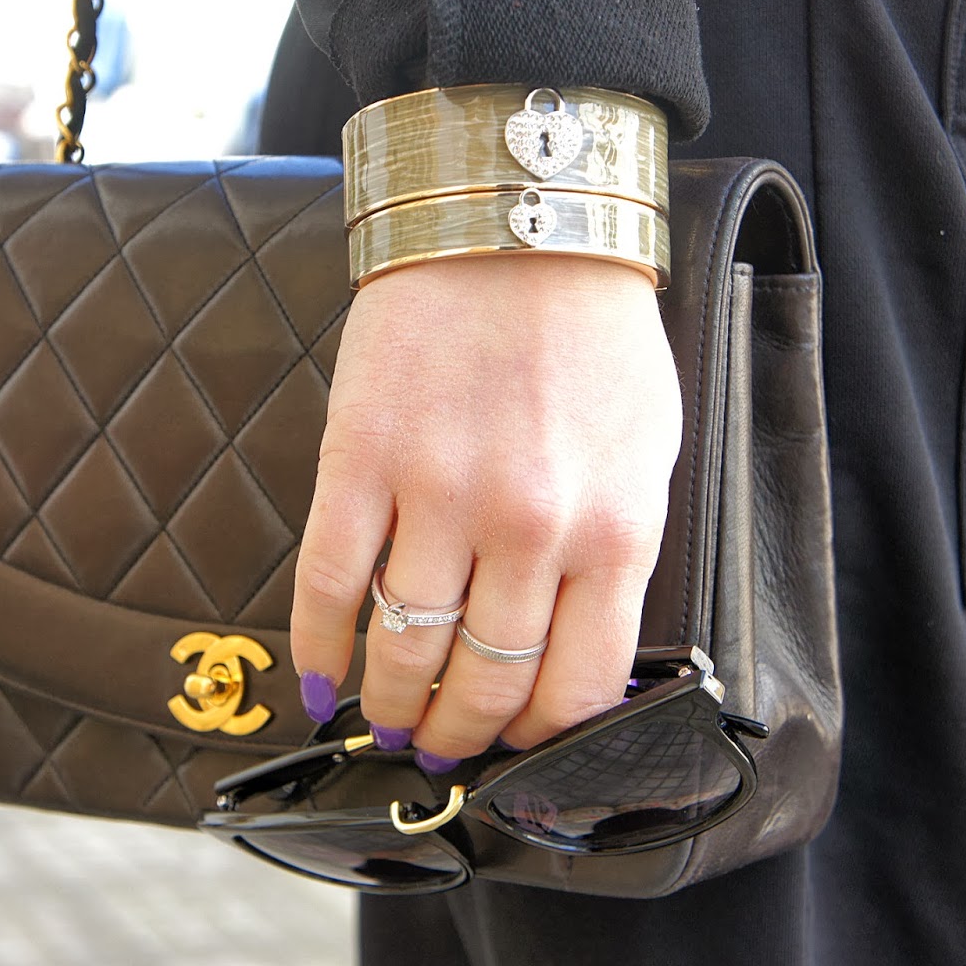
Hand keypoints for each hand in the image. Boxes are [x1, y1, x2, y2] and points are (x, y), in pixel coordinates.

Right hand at [291, 252, 681, 766]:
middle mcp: (531, 526)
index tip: (515, 746)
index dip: (539, 736)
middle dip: (459, 735)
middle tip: (438, 748)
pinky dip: (319, 646)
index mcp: (614, 527)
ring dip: (390, 706)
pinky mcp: (362, 459)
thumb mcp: (647, 445)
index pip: (577, 685)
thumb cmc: (590, 333)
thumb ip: (617, 550)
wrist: (515, 217)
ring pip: (407, 647)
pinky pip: (332, 583)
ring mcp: (440, 494)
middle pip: (485, 681)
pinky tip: (318, 682)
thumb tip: (575, 650)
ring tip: (382, 725)